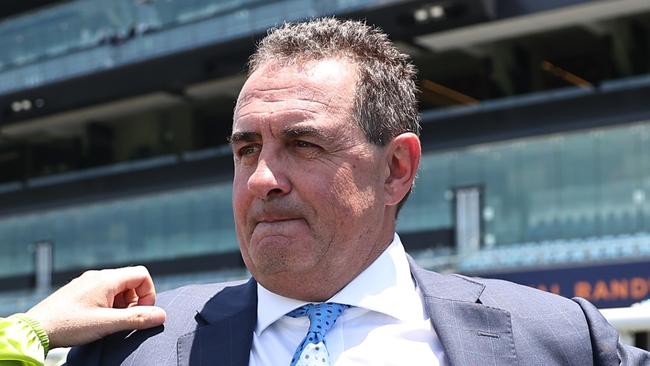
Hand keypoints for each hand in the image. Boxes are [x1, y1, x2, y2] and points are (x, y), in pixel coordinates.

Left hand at [26, 266, 165, 347]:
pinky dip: (108, 305)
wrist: (35, 330)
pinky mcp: (79, 292)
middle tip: (124, 320)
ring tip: (109, 322)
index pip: (142, 274)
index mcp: (106, 279)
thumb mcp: (107, 323)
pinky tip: (97, 320)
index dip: (148, 293)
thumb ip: (136, 318)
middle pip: (130, 281)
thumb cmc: (69, 325)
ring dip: (121, 304)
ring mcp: (87, 283)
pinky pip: (103, 293)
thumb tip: (161, 315)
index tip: (141, 312)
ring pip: (117, 288)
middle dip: (135, 301)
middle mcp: (97, 276)